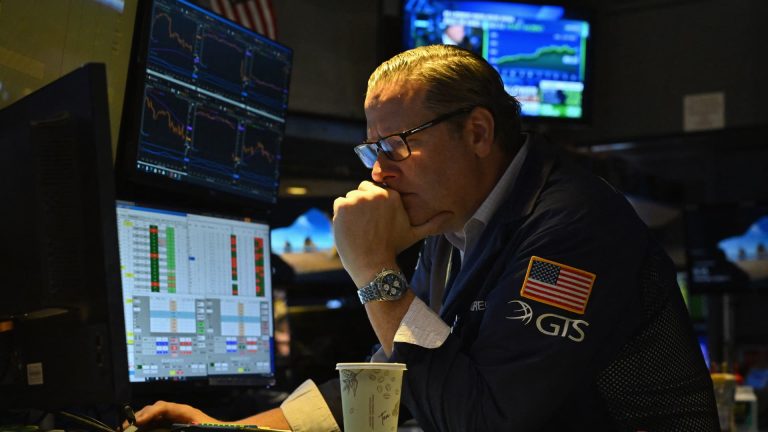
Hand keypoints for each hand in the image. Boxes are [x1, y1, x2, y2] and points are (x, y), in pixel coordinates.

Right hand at [124, 401, 216, 429]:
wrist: (223, 430)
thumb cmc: (212, 428)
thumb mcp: (197, 427)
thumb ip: (181, 426)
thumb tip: (162, 421)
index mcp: (185, 411)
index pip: (163, 406)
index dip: (149, 413)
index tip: (137, 421)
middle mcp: (179, 412)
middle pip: (156, 409)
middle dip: (140, 416)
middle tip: (125, 427)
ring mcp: (176, 417)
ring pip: (155, 416)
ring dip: (141, 421)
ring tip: (128, 429)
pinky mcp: (175, 424)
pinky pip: (159, 422)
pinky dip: (148, 426)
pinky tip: (140, 430)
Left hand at [333, 181, 448, 285]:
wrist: (373, 265)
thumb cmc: (394, 248)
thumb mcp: (415, 233)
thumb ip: (433, 222)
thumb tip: (452, 215)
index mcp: (392, 195)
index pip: (376, 189)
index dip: (374, 205)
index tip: (376, 220)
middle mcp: (375, 193)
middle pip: (362, 191)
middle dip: (363, 205)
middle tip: (367, 226)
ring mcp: (357, 198)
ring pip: (350, 198)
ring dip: (352, 210)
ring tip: (359, 229)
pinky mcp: (342, 205)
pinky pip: (338, 204)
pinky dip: (341, 215)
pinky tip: (350, 228)